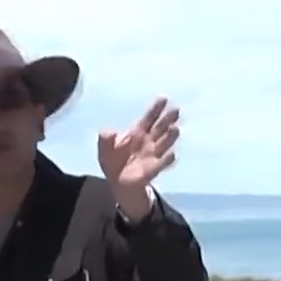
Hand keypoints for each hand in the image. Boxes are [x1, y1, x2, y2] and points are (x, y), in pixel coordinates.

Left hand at [97, 97, 180, 215]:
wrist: (118, 182)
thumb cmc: (113, 161)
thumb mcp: (104, 149)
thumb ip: (105, 139)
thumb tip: (110, 132)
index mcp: (138, 132)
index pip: (149, 118)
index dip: (156, 109)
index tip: (164, 99)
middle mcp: (149, 141)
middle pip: (161, 128)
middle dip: (168, 119)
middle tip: (175, 110)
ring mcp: (153, 154)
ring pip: (165, 143)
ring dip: (170, 136)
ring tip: (174, 129)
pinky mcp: (154, 168)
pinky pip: (162, 163)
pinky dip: (167, 159)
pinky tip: (172, 154)